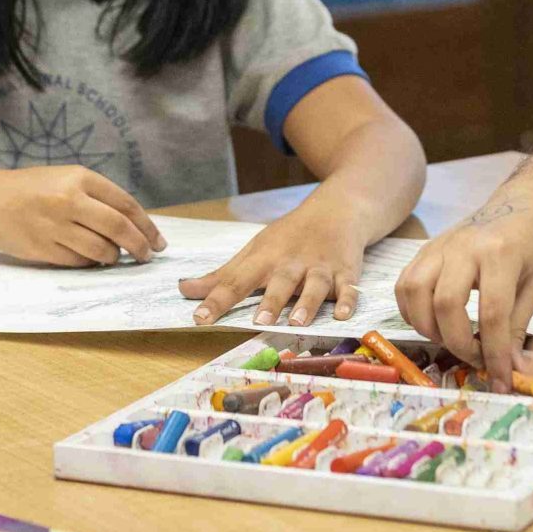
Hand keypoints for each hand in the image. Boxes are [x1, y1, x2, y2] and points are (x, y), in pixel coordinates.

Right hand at [0, 166, 166, 266]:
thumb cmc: (32, 189)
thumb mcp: (66, 179)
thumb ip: (97, 198)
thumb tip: (135, 225)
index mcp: (79, 178)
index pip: (125, 204)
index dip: (146, 225)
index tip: (157, 240)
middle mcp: (69, 200)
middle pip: (118, 229)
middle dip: (139, 245)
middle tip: (147, 255)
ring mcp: (55, 226)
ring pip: (101, 250)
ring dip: (113, 257)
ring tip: (114, 256)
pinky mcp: (43, 248)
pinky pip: (79, 262)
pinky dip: (90, 263)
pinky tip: (89, 258)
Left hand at [179, 200, 369, 326]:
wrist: (337, 209)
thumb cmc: (289, 236)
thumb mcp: (254, 250)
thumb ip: (222, 276)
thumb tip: (183, 290)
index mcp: (265, 258)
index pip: (236, 280)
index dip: (217, 300)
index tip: (199, 317)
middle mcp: (292, 262)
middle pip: (280, 282)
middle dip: (270, 302)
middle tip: (259, 322)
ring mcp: (321, 266)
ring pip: (315, 285)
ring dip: (307, 303)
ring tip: (296, 322)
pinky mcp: (347, 271)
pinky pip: (349, 287)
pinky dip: (348, 300)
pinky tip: (344, 314)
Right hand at [394, 191, 532, 387]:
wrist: (522, 203)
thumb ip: (518, 327)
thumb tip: (510, 369)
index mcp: (500, 253)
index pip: (491, 313)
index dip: (495, 354)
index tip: (501, 380)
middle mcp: (463, 247)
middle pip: (446, 305)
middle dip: (459, 344)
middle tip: (476, 359)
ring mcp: (439, 245)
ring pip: (415, 293)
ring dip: (429, 328)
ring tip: (453, 340)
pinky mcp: (425, 249)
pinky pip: (404, 284)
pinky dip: (411, 311)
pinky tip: (433, 323)